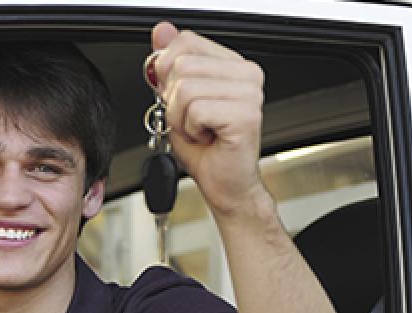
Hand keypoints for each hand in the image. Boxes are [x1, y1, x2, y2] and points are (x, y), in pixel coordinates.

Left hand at [150, 21, 269, 214]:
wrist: (225, 183)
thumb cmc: (205, 147)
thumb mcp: (176, 98)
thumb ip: (169, 63)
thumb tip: (162, 31)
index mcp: (232, 64)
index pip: (186, 41)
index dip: (167, 70)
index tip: (177, 96)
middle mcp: (246, 74)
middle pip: (181, 65)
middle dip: (172, 99)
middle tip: (191, 120)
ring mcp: (249, 94)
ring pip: (185, 89)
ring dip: (180, 117)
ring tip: (199, 129)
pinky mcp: (245, 115)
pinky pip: (195, 110)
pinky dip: (190, 130)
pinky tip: (207, 137)